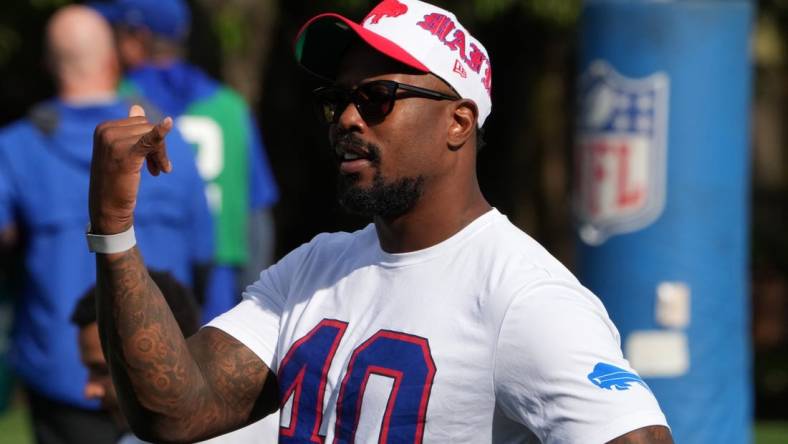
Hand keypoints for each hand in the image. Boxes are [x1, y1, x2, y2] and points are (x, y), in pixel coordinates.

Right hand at [89, 105, 172, 233]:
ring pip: (153, 136)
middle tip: (157, 168)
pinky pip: (148, 140)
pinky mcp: (127, 155)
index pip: (140, 122)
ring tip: (156, 170)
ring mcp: (114, 142)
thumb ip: (129, 130)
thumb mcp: (120, 151)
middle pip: (148, 127)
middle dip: (158, 147)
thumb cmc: (114, 180)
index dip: (151, 139)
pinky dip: (160, 133)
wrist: (108, 208)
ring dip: (160, 155)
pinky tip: (169, 124)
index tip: (151, 160)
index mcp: (104, 128)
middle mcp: (106, 131)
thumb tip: (137, 107)